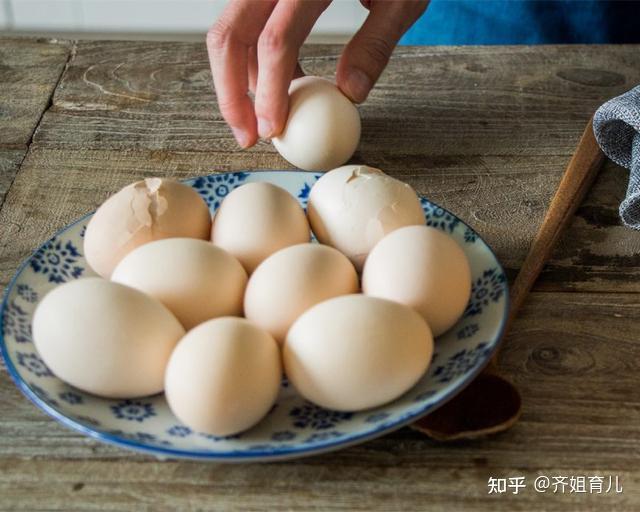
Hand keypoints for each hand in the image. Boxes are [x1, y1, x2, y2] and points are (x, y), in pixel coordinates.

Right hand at [206, 0, 427, 147]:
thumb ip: (376, 42)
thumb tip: (350, 93)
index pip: (275, 41)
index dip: (269, 92)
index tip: (273, 130)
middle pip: (230, 35)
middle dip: (231, 93)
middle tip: (247, 135)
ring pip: (231, 31)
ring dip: (238, 79)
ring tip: (265, 116)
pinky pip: (247, 25)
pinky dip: (255, 60)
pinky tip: (279, 85)